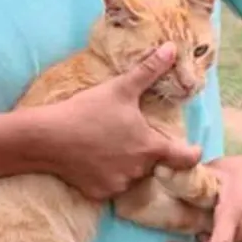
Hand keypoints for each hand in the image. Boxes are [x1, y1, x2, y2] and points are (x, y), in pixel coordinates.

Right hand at [44, 42, 202, 199]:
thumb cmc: (88, 111)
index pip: (185, 159)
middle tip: (130, 136)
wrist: (49, 137)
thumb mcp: (121, 88)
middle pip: (154, 165)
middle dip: (147, 153)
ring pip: (132, 177)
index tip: (192, 149)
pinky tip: (94, 160)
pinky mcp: (99, 193)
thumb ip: (150, 70)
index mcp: (150, 147)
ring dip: (127, 166)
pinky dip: (106, 176)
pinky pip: (110, 186)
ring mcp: (118, 184)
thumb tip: (173, 47)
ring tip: (109, 147)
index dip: (192, 153)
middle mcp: (139, 171)